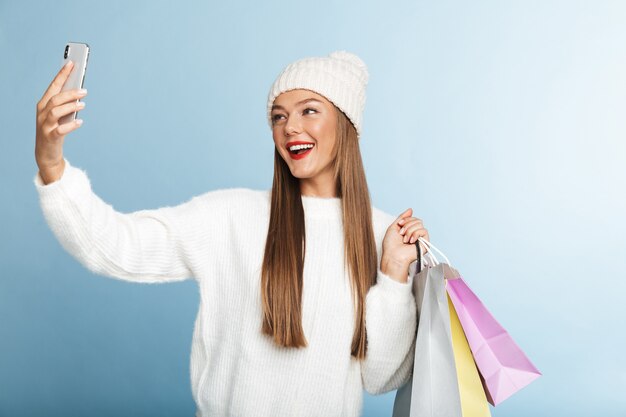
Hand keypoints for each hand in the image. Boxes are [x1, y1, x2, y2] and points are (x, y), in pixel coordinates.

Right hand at [35, 60, 87, 182]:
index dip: (62, 74)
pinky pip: (60, 130)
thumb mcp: (60, 115)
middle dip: (70, 92)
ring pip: (55, 112)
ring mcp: (45, 125)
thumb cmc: (55, 129)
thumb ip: (66, 104)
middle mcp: (42, 113)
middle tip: (84, 90)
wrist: (46, 153)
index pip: (53, 86)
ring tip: (83, 105)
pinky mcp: (50, 137)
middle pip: (55, 99)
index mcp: (43, 104)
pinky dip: (71, 125)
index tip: (72, 63)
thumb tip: (80, 91)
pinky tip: (80, 122)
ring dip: (70, 107)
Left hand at [380, 208, 429, 282]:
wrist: (393, 256)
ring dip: (409, 230)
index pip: (413, 218)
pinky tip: (411, 241)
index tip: (399, 224)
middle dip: (407, 225)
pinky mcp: (425, 243)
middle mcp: (416, 234)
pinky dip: (415, 234)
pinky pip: (424, 231)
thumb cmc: (391, 245)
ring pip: (420, 224)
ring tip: (405, 239)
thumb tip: (410, 209)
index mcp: (409, 231)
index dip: (406, 219)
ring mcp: (421, 239)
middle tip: (401, 233)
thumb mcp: (394, 227)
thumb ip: (402, 217)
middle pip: (417, 220)